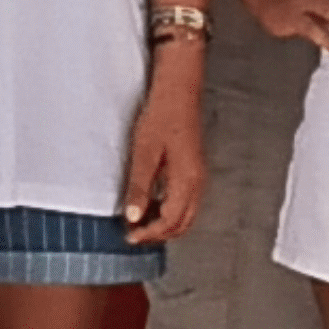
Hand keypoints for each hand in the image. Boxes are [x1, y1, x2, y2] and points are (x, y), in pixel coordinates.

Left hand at [117, 57, 209, 249]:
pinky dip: (169, 211)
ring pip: (185, 215)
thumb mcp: (144, 153)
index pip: (169, 221)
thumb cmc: (163, 116)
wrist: (178, 92)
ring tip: (140, 221)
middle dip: (158, 234)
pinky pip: (186, 202)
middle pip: (181, 224)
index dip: (149, 233)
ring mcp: (198, 177)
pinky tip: (152, 204)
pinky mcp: (194, 171)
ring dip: (164, 224)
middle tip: (134, 234)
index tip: (130, 235)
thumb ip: (139, 187)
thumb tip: (134, 216)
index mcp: (186, 180)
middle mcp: (197, 182)